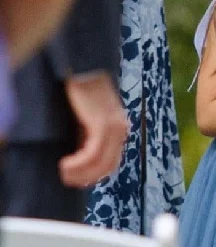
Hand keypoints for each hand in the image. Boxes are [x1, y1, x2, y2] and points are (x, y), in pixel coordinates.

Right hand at [59, 73, 128, 188]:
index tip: (75, 180)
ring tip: (63, 172)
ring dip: (80, 173)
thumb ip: (87, 136)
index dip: (93, 176)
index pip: (111, 163)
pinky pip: (92, 153)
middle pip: (108, 167)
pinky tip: (65, 164)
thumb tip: (78, 160)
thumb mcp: (86, 118)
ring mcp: (114, 127)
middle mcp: (121, 129)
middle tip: (66, 179)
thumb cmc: (81, 91)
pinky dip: (79, 163)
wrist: (83, 66)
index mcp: (119, 128)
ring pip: (100, 163)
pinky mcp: (102, 123)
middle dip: (86, 179)